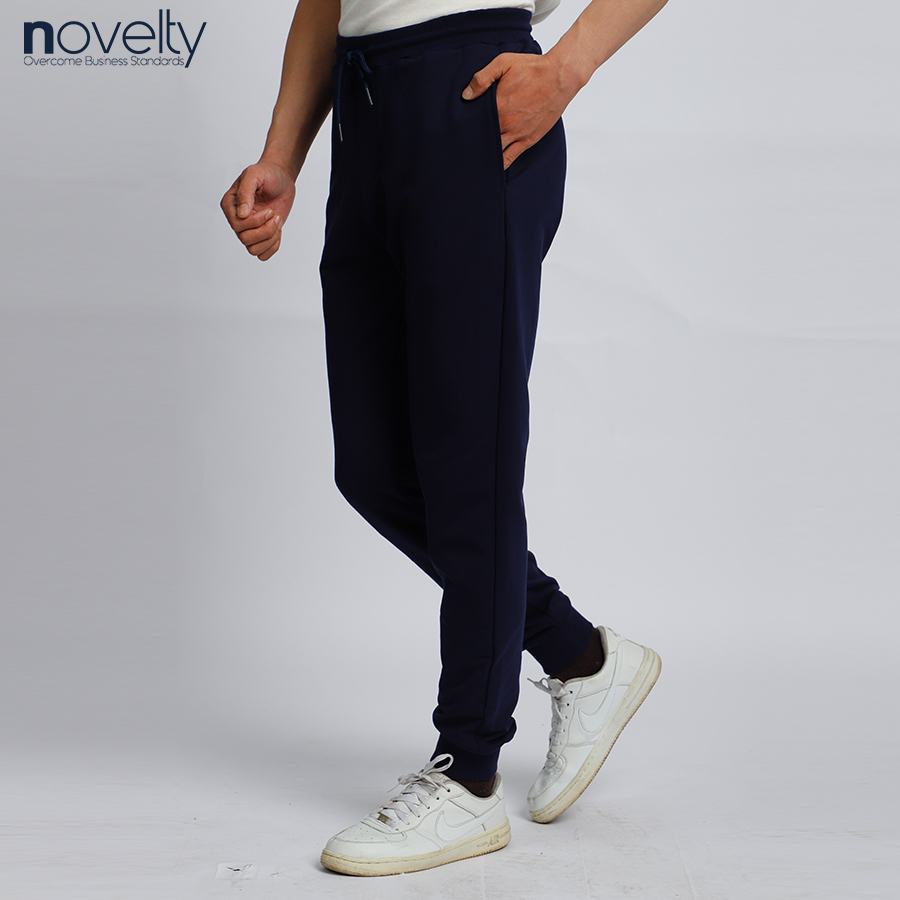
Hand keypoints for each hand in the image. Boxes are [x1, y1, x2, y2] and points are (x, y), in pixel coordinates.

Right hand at [220, 161, 295, 261]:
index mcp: (230, 205)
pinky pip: (262, 255)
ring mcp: (248, 229)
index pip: (237, 225)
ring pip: (253, 250)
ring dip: (270, 239)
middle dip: (265, 230)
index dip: (255, 222)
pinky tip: (278, 231)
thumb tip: (242, 214)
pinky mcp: (261, 236)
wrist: (281, 179)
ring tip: (277, 221)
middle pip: (245, 240)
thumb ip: (246, 192)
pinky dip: (272, 247)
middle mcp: (236, 219)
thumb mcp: (255, 175)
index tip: (269, 210)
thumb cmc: (266, 174)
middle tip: (275, 215)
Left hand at [462, 52, 578, 169]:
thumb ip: (483, 78)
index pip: (474, 122)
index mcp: (498, 105)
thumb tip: (466, 95)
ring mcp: (517, 134)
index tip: (455, 130)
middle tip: (458, 149)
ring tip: (471, 161)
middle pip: (482, 139)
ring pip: (494, 151)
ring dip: (483, 155)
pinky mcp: (528, 140)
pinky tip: (490, 169)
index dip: (464, 127)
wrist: (560, 77)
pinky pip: (510, 158)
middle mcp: (506, 123)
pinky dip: (499, 165)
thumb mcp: (504, 63)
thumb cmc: (532, 68)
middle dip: (471, 143)